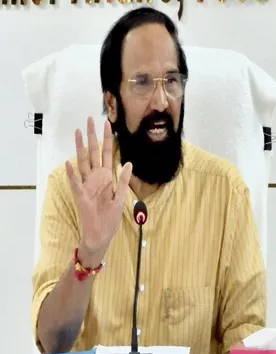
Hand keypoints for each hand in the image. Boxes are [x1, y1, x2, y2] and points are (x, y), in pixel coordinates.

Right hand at [65, 117, 131, 267]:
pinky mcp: (81, 197)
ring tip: (78, 133)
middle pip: (93, 153)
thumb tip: (128, 162)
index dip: (108, 139)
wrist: (102, 234)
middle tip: (90, 119)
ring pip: (82, 162)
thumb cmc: (110, 217)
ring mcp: (87, 186)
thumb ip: (124, 179)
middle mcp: (95, 178)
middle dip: (93, 136)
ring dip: (80, 148)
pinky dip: (72, 174)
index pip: (107, 153)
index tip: (108, 124)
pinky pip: (75, 184)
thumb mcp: (122, 197)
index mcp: (106, 177)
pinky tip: (69, 163)